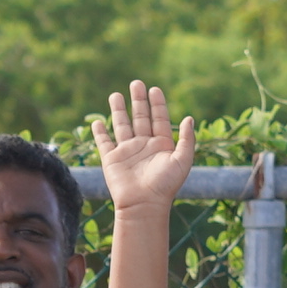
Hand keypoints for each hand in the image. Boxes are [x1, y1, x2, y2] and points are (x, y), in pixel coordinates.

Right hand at [90, 81, 195, 221]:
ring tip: (115, 94)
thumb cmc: (166, 185)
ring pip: (122, 125)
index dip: (157, 104)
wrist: (144, 204)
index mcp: (161, 145)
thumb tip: (189, 118)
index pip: (159, 119)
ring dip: (118, 110)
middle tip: (136, 83)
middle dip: (138, 100)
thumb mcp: (183, 160)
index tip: (155, 89)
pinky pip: (104, 143)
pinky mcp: (111, 159)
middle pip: (140, 117)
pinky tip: (97, 122)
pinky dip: (100, 133)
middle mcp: (144, 146)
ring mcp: (127, 152)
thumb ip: (187, 139)